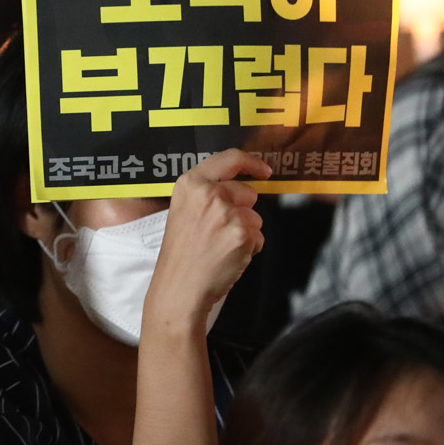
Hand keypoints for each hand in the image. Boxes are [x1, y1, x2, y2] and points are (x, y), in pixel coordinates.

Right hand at [144, 149, 271, 340]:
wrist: (179, 286)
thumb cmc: (181, 252)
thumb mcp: (184, 209)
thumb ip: (208, 193)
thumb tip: (244, 189)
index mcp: (191, 182)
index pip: (230, 158)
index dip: (252, 163)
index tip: (264, 172)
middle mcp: (209, 193)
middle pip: (248, 192)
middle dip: (244, 210)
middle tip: (221, 230)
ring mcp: (227, 213)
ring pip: (255, 216)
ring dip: (247, 231)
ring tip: (221, 246)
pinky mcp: (242, 234)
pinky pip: (259, 237)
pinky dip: (250, 248)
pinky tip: (229, 257)